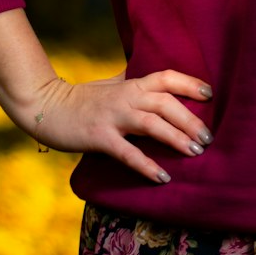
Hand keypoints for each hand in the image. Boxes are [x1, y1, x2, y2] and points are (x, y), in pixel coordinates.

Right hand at [27, 67, 213, 183]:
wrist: (45, 107)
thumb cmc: (82, 98)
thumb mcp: (110, 85)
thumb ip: (133, 81)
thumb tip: (156, 77)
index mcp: (130, 84)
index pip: (166, 77)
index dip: (190, 83)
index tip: (210, 95)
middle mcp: (125, 97)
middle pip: (166, 103)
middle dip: (191, 119)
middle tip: (209, 138)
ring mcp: (112, 117)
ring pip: (152, 124)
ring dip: (176, 138)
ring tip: (195, 152)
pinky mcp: (99, 137)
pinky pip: (127, 153)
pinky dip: (146, 165)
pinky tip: (163, 177)